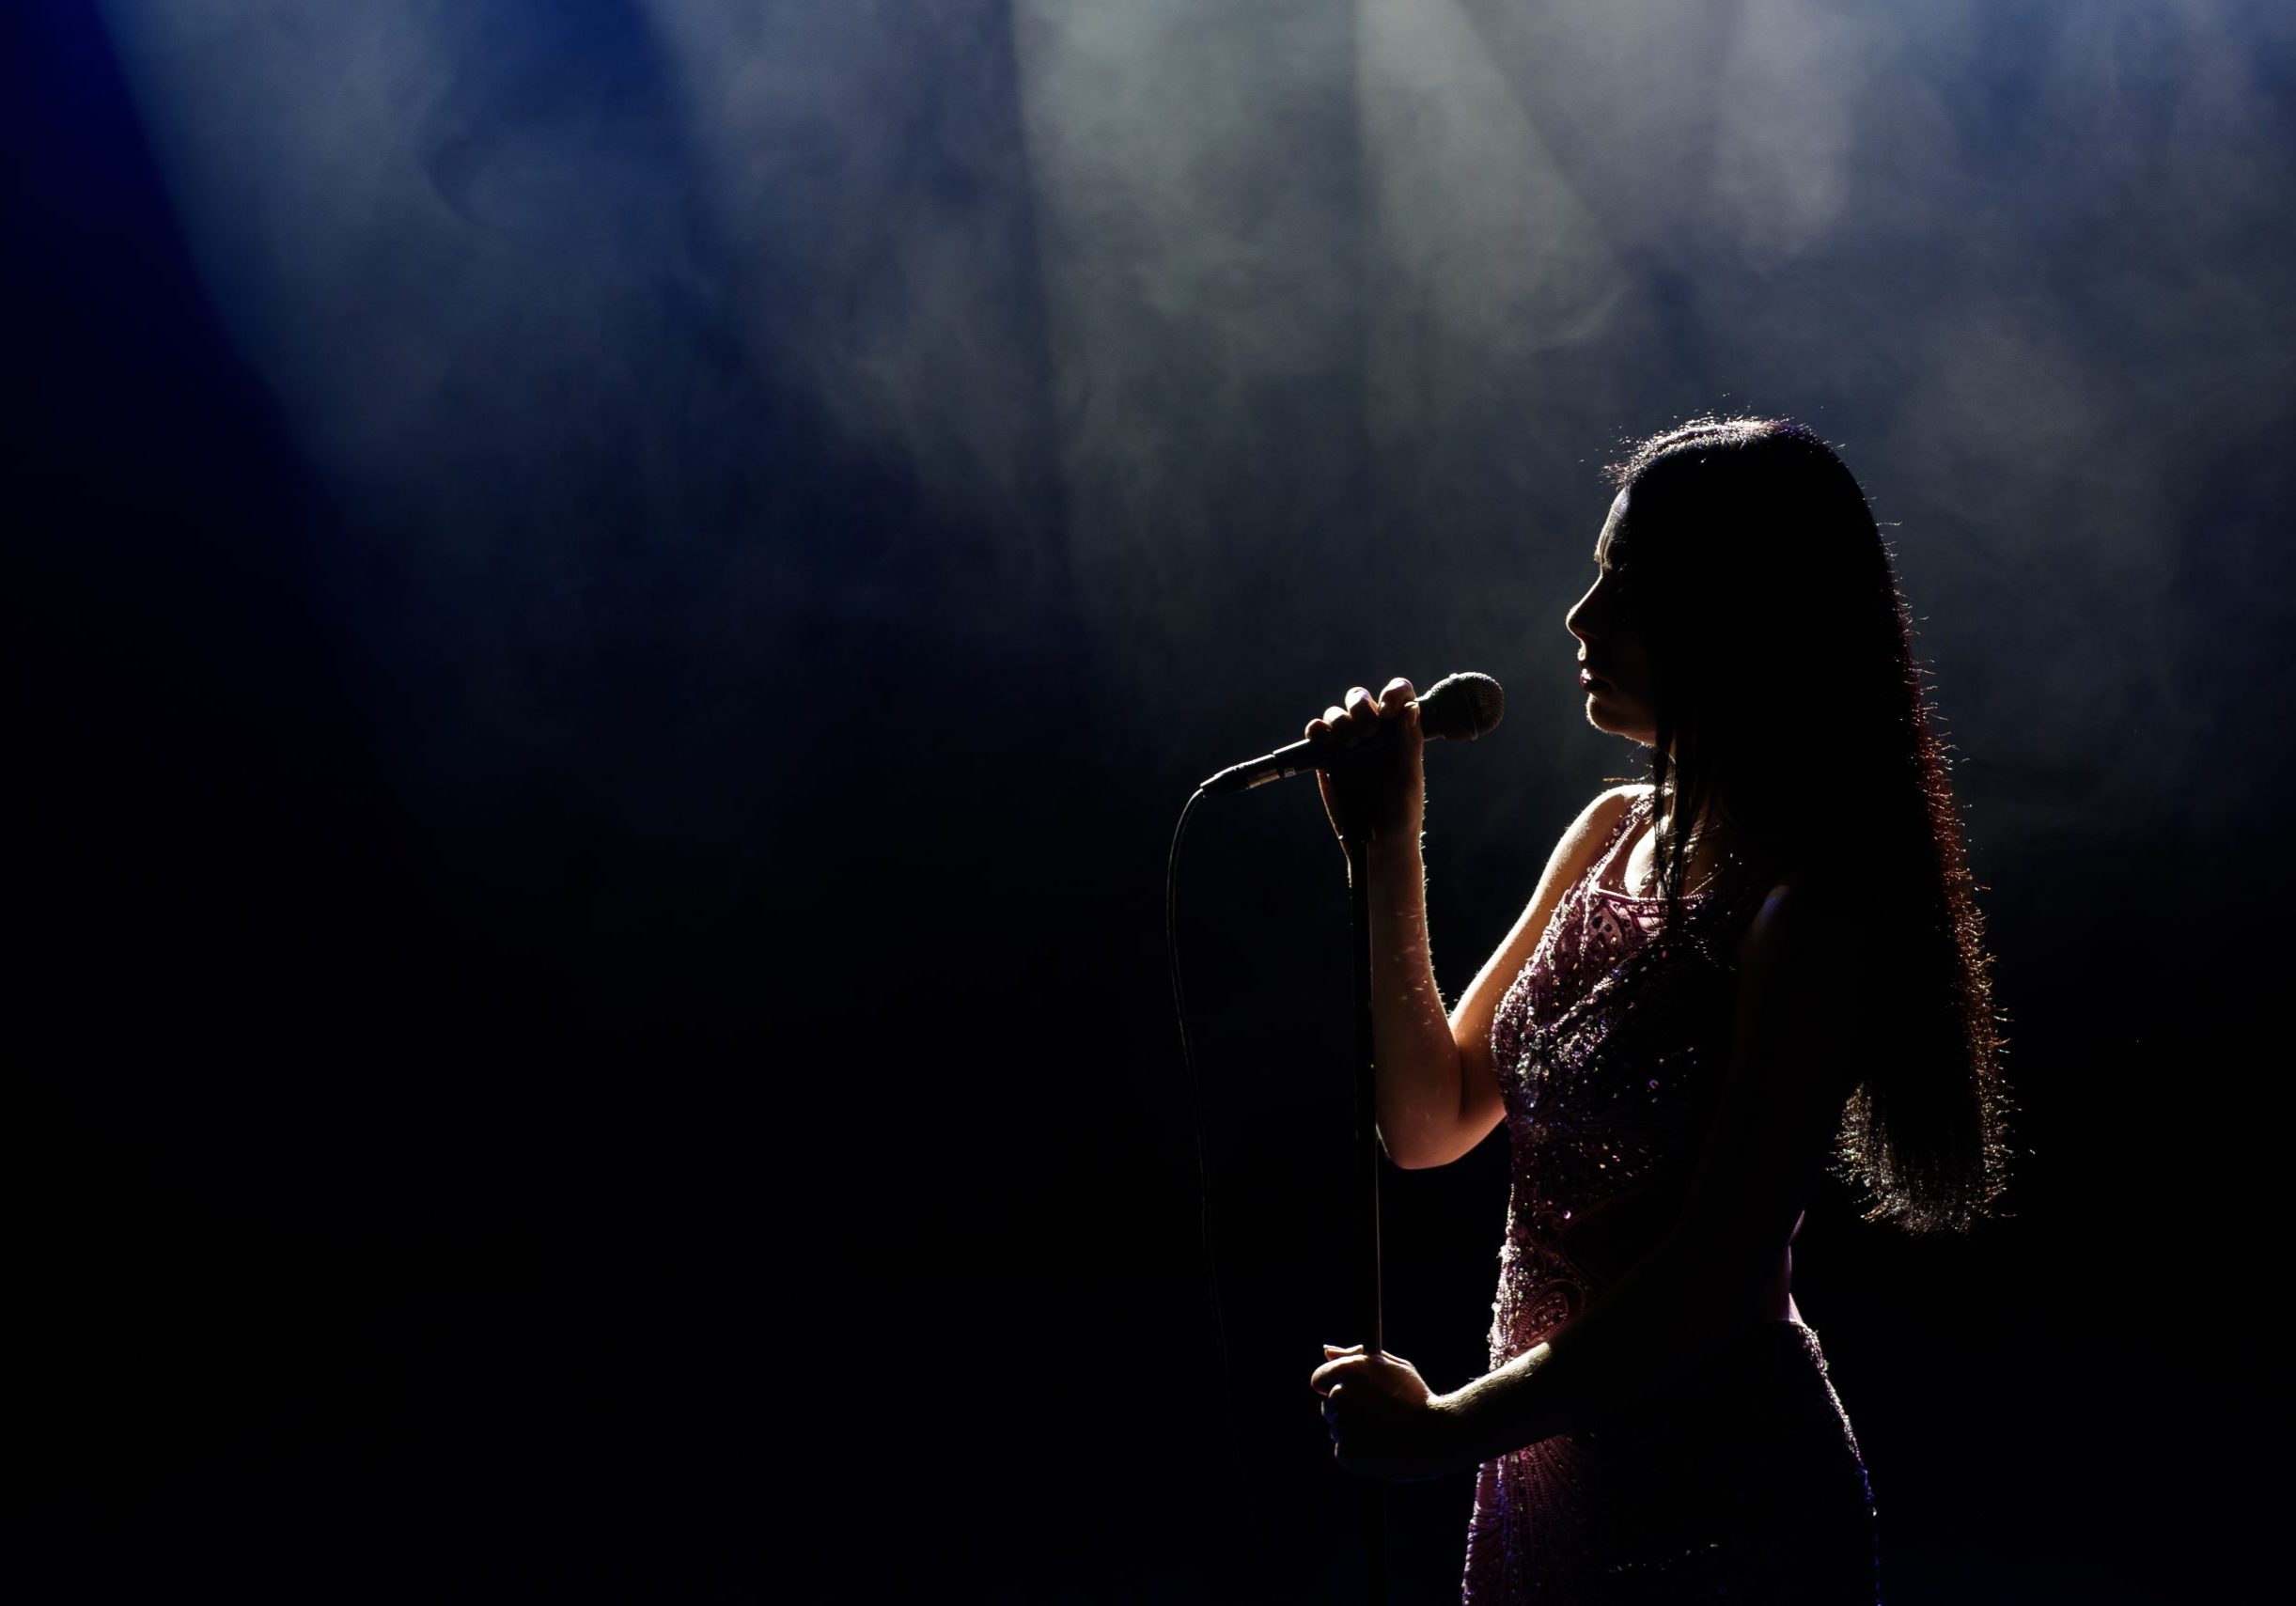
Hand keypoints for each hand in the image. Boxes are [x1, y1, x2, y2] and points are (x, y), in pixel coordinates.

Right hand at [1304, 678, 1423, 847]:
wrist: (1378, 846)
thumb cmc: (1403, 813)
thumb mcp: (1411, 779)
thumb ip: (1410, 744)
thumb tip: (1410, 709)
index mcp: (1399, 733)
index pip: (1398, 696)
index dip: (1393, 693)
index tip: (1390, 711)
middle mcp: (1373, 734)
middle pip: (1361, 699)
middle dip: (1361, 706)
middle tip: (1369, 731)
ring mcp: (1347, 745)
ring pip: (1337, 714)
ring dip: (1340, 720)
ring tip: (1350, 744)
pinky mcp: (1325, 759)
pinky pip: (1316, 735)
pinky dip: (1315, 730)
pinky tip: (1321, 738)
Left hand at [1308, 1342, 1468, 1480]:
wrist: (1439, 1436)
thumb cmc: (1419, 1398)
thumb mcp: (1394, 1367)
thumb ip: (1356, 1356)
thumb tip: (1327, 1351)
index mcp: (1349, 1370)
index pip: (1319, 1379)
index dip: (1333, 1386)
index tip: (1350, 1394)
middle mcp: (1340, 1396)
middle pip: (1328, 1406)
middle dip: (1346, 1409)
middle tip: (1376, 1414)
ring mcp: (1341, 1426)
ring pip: (1338, 1429)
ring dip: (1353, 1431)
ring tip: (1385, 1431)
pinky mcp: (1347, 1454)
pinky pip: (1344, 1451)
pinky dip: (1358, 1452)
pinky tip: (1381, 1447)